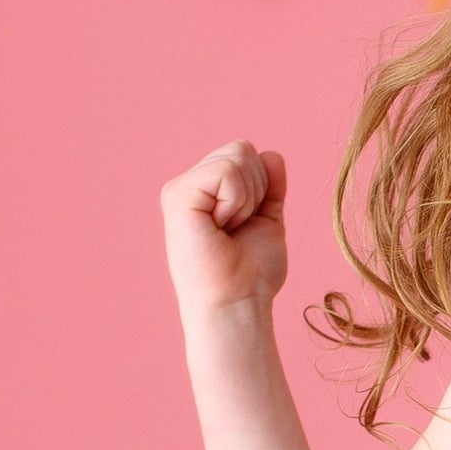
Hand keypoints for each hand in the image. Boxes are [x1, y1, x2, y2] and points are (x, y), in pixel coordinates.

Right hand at [160, 138, 288, 317]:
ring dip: (248, 199)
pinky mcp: (177, 194)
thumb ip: (269, 188)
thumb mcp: (267, 221)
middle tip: (238, 228)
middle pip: (242, 149)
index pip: (246, 154)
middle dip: (257, 189)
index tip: (248, 224)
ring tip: (229, 230)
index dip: (263, 188)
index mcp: (207, 190)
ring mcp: (180, 187)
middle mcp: (190, 184)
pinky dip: (238, 201)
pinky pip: (228, 172)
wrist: (238, 301)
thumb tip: (273, 154)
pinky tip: (221, 226)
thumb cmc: (252, 273)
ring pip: (238, 156)